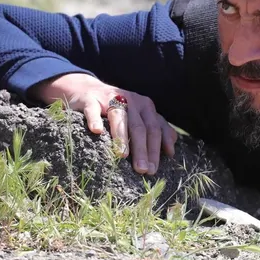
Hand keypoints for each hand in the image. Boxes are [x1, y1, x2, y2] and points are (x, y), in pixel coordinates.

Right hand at [30, 73, 177, 175]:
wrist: (87, 90)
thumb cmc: (117, 109)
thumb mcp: (139, 116)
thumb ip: (156, 129)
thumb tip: (172, 148)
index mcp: (146, 107)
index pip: (155, 129)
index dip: (157, 149)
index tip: (155, 169)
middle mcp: (131, 101)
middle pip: (140, 127)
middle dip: (143, 149)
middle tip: (143, 170)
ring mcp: (110, 99)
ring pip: (120, 118)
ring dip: (122, 137)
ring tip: (123, 156)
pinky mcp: (90, 99)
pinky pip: (93, 110)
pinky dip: (95, 120)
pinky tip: (96, 131)